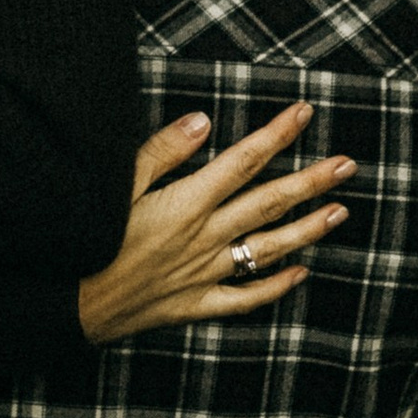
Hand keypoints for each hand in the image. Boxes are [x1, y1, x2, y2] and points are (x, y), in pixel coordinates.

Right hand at [76, 103, 353, 345]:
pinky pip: (245, 298)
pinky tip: (299, 274)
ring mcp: (204, 274)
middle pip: (269, 202)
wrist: (69, 304)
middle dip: (311, 181)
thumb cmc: (85, 239)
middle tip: (348, 165)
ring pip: (268, 249)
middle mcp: (204, 237)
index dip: (278, 134)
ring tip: (339, 212)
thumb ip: (162, 151)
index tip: (305, 113)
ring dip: (307, 230)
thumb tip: (204, 119)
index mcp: (187, 203)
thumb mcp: (116, 184)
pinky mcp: (195, 305)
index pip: (244, 160)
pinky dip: (275, 287)